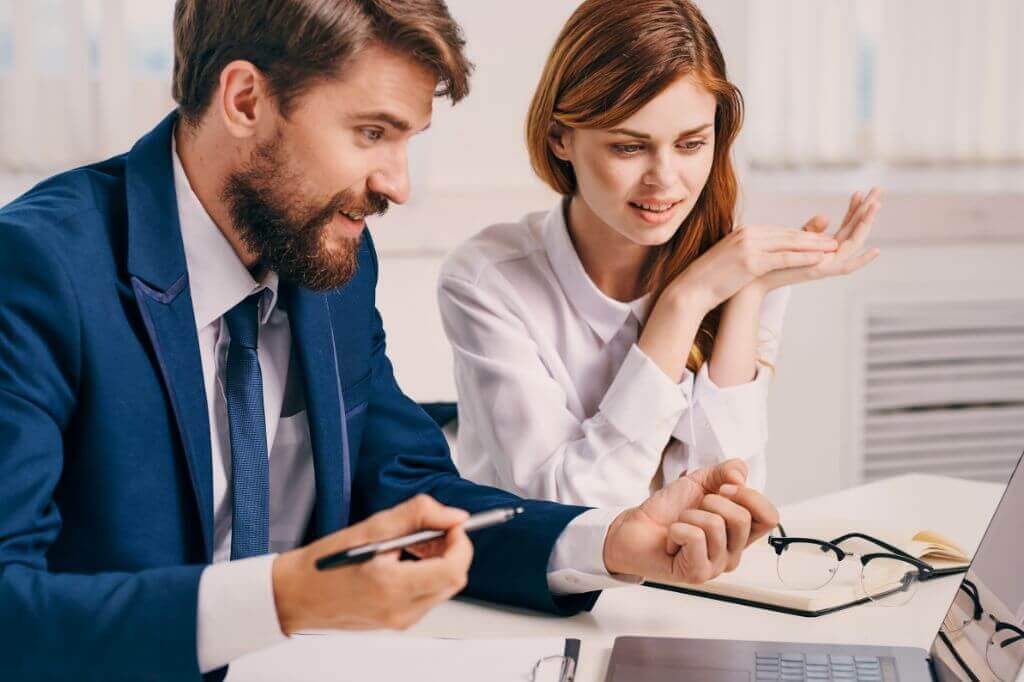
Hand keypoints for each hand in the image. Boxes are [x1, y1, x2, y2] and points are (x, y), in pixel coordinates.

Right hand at [272, 495, 471, 633]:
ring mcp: (401, 620)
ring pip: (443, 588)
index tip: (452, 524)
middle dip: (451, 550)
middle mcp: (401, 610)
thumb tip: (452, 515)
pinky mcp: (397, 622)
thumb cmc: (324, 564)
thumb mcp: (371, 527)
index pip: (454, 569)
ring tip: (412, 543)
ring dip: (438, 561)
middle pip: (453, 580)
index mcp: (394, 586)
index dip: (460, 542)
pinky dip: (425, 575)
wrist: (296, 595)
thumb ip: (417, 515)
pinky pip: (427, 597)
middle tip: (432, 529)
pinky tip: (404, 559)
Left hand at [603, 459, 778, 583]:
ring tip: (679, 525)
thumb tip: (740, 475)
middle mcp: (733, 553)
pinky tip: (671, 539)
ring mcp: (716, 566)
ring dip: (689, 515)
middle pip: (743, 518)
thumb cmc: (669, 510)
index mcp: (739, 532)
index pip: (770, 517)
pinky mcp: (696, 573)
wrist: (635, 527)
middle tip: (694, 508)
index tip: (725, 487)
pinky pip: (695, 538)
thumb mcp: (700, 481)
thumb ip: (725, 471)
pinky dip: (677, 529)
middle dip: (712, 501)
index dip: (750, 496)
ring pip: (716, 525)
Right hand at [668, 223, 837, 313]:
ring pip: (789, 243)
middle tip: (834, 240)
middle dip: (813, 237)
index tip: (819, 239)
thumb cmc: (710, 279)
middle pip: (788, 234)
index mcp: (743, 231)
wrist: (691, 289)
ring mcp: (749, 246)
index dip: (802, 236)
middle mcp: (748, 234)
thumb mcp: (731, 259)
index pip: (779, 232)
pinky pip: (784, 257)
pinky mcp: (751, 261)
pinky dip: (804, 256)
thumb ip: (747, 252)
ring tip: (833, 247)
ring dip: (814, 245)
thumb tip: (760, 256)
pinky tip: (819, 258)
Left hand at [751, 187, 881, 293]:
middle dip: (867, 211)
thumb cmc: (769, 260)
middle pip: (854, 231)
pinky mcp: (819, 274)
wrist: (753, 281)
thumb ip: (810, 230)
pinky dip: (862, 261)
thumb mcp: (791, 240)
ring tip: (877, 205)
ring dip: (866, 224)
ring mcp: (826, 264)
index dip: (853, 209)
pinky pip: (846, 267)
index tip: (859, 190)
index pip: (844, 225)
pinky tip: (877, 250)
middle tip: (878, 190)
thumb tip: (826, 216)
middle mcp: (828, 255)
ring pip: (854, 243)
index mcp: (822, 247)